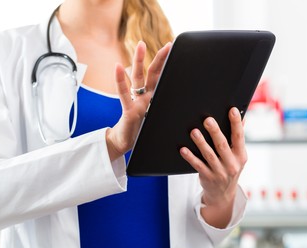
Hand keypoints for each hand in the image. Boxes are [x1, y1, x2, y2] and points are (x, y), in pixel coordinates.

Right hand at [106, 41, 170, 160]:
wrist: (126, 143)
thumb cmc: (142, 132)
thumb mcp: (158, 121)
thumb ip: (166, 114)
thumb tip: (187, 113)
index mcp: (153, 99)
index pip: (162, 79)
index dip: (169, 67)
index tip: (178, 56)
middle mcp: (144, 96)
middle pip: (152, 73)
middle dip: (160, 58)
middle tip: (169, 45)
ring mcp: (135, 101)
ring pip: (137, 77)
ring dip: (139, 60)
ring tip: (141, 45)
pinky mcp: (128, 110)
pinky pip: (123, 93)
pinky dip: (120, 80)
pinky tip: (118, 67)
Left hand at [180, 107, 246, 227]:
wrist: (223, 194)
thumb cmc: (230, 168)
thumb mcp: (238, 155)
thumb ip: (238, 138)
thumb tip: (242, 118)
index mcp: (241, 155)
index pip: (239, 137)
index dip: (236, 123)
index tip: (232, 110)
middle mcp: (232, 164)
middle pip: (222, 145)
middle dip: (215, 132)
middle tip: (207, 120)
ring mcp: (219, 172)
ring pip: (209, 155)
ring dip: (201, 143)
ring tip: (194, 132)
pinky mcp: (207, 177)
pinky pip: (197, 165)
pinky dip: (190, 157)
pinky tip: (183, 149)